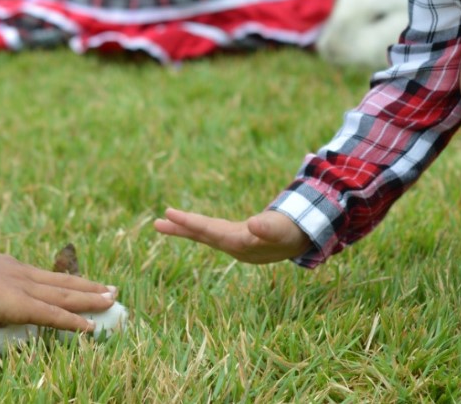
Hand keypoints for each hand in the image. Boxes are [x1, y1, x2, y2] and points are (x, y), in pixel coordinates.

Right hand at [0, 248, 116, 332]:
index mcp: (11, 268)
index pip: (47, 277)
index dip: (68, 283)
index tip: (86, 284)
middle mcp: (22, 273)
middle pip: (63, 282)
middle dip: (89, 288)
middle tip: (112, 290)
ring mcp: (21, 288)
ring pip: (64, 296)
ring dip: (90, 300)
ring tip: (112, 301)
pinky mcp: (17, 304)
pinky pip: (52, 314)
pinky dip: (72, 321)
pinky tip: (89, 326)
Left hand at [153, 207, 310, 263]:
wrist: (304, 240)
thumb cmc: (293, 232)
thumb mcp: (282, 229)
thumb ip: (268, 228)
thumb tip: (252, 224)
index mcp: (240, 242)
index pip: (209, 230)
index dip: (189, 222)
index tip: (170, 214)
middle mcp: (233, 245)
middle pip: (202, 235)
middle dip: (180, 229)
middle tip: (156, 223)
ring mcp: (235, 244)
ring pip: (205, 235)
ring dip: (185, 229)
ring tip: (163, 222)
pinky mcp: (238, 239)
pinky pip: (212, 233)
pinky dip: (198, 229)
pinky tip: (189, 227)